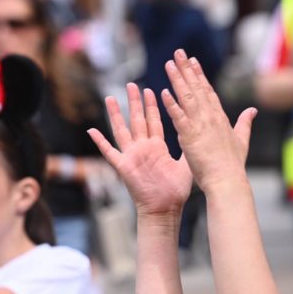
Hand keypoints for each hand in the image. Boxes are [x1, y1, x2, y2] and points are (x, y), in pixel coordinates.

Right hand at [88, 83, 191, 217]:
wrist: (165, 209)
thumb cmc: (176, 191)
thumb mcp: (185, 166)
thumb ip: (188, 150)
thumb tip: (200, 136)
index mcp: (158, 148)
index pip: (154, 122)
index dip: (152, 106)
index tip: (150, 90)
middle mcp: (143, 149)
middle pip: (138, 120)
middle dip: (135, 102)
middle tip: (131, 84)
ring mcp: (132, 156)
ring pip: (122, 130)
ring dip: (116, 115)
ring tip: (111, 98)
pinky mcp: (124, 167)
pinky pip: (109, 152)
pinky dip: (100, 142)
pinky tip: (92, 131)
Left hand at [161, 49, 256, 193]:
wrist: (227, 180)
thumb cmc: (232, 165)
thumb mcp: (241, 140)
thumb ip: (245, 123)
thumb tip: (253, 110)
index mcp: (220, 118)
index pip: (208, 92)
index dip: (199, 75)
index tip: (193, 61)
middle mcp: (211, 117)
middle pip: (196, 88)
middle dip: (187, 69)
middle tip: (178, 53)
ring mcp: (200, 125)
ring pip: (187, 97)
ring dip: (177, 79)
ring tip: (169, 64)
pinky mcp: (190, 136)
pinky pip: (178, 117)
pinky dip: (171, 104)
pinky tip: (163, 91)